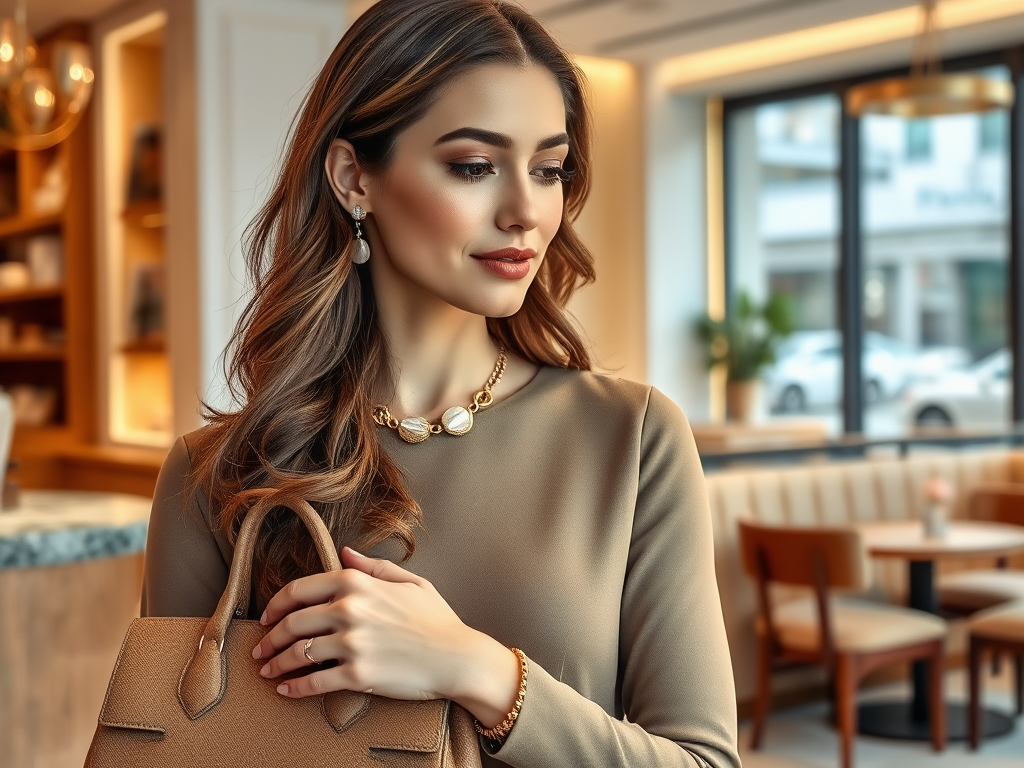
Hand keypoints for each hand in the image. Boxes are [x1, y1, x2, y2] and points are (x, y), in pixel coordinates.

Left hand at [250, 547, 518, 727]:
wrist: (458, 657)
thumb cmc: (437, 620)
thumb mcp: (411, 582)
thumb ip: (374, 566)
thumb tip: (345, 553)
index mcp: (358, 583)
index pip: (300, 590)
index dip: (275, 605)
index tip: (266, 617)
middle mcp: (350, 610)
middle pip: (292, 623)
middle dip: (269, 638)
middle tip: (260, 649)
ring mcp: (353, 643)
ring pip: (297, 654)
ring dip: (276, 664)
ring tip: (268, 671)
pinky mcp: (358, 675)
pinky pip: (314, 682)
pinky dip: (294, 688)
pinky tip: (286, 690)